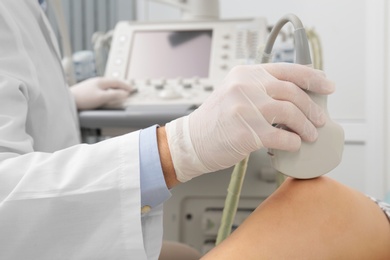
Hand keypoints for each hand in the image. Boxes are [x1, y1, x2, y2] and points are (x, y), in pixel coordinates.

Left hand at [70, 77, 132, 109]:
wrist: (67, 100)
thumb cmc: (83, 98)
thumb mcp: (102, 97)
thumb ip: (114, 95)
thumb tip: (124, 94)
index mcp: (101, 81)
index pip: (117, 81)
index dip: (125, 85)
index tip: (132, 89)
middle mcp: (96, 81)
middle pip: (112, 82)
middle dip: (120, 85)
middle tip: (127, 89)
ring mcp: (91, 85)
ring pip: (106, 85)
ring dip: (114, 88)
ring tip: (118, 92)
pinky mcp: (86, 90)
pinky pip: (101, 88)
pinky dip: (107, 91)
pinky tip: (105, 95)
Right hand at [165, 63, 334, 181]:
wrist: (192, 141)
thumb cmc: (215, 121)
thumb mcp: (235, 93)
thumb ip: (260, 89)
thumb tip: (296, 96)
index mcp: (245, 74)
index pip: (287, 70)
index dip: (313, 78)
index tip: (327, 86)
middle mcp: (244, 87)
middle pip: (292, 92)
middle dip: (312, 108)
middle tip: (319, 119)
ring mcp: (244, 109)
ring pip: (290, 114)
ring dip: (306, 126)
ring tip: (309, 135)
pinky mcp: (246, 133)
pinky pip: (281, 137)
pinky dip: (293, 143)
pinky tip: (292, 145)